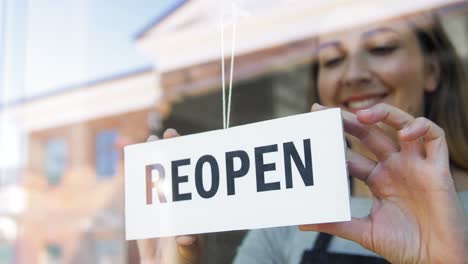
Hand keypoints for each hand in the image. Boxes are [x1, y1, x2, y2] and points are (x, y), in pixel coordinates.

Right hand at [137, 129, 201, 263]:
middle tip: (163, 136)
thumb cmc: (183, 259)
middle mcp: (176, 199)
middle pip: (172, 169)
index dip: (185, 156)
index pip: (189, 176)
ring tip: (149, 141)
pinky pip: (139, 189)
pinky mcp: (144, 209)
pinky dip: (135, 174)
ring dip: (151, 158)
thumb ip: (188, 244)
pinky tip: (133, 161)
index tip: (179, 143)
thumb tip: (186, 236)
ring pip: (155, 175)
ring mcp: (159, 203)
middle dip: (168, 151)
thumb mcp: (188, 252)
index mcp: (190, 204)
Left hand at [300, 103, 465, 262]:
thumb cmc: (403, 246)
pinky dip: (422, 127)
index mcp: (377, 179)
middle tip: (324, 110)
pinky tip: (406, 133)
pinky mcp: (438, 168)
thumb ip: (335, 223)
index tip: (314, 128)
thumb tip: (301, 222)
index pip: (351, 153)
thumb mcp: (364, 231)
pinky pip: (435, 137)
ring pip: (401, 126)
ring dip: (383, 114)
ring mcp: (415, 165)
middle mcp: (395, 167)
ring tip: (361, 115)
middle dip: (347, 120)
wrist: (436, 261)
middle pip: (370, 134)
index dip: (334, 141)